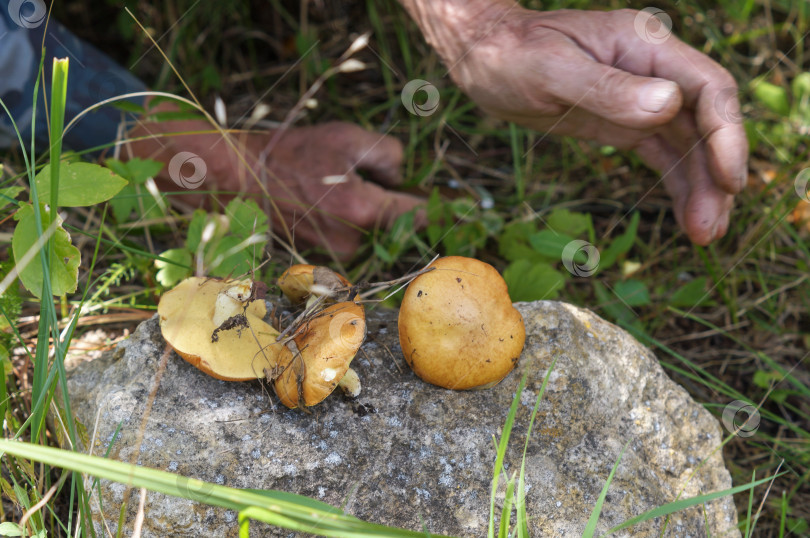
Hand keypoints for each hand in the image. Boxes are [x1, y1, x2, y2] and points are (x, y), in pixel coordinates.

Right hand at [126, 106, 421, 257]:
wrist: (244, 179)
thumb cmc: (294, 154)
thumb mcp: (348, 138)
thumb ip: (390, 156)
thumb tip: (403, 179)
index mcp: (362, 210)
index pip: (419, 216)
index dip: (446, 210)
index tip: (472, 210)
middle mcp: (353, 241)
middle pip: (400, 228)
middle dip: (401, 207)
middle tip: (382, 186)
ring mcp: (338, 255)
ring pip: (378, 234)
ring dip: (376, 215)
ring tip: (339, 190)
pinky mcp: (326, 259)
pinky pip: (359, 241)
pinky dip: (358, 225)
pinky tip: (333, 204)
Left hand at [404, 2, 747, 244]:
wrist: (484, 58)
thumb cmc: (511, 55)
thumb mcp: (552, 70)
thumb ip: (606, 88)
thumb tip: (668, 106)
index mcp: (645, 47)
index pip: (707, 89)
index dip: (727, 135)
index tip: (730, 181)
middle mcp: (653, 72)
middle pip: (705, 124)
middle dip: (715, 176)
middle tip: (712, 229)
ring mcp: (641, 99)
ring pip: (687, 146)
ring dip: (701, 189)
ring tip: (704, 236)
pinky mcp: (623, 123)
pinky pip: (662, 155)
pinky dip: (677, 185)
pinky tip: (686, 216)